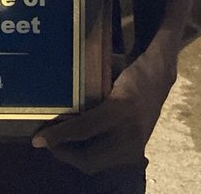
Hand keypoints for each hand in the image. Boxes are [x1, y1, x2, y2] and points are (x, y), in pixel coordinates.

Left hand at [32, 47, 174, 174]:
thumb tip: (95, 37)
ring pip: (94, 163)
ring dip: (72, 155)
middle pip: (88, 158)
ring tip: (53, 140)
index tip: (37, 139)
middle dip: (63, 153)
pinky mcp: (131, 153)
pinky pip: (102, 161)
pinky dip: (84, 154)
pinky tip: (70, 141)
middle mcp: (128, 133)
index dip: (59, 135)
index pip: (86, 128)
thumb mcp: (120, 60)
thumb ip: (102, 58)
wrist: (163, 81)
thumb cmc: (137, 67)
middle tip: (44, 139)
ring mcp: (132, 148)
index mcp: (122, 107)